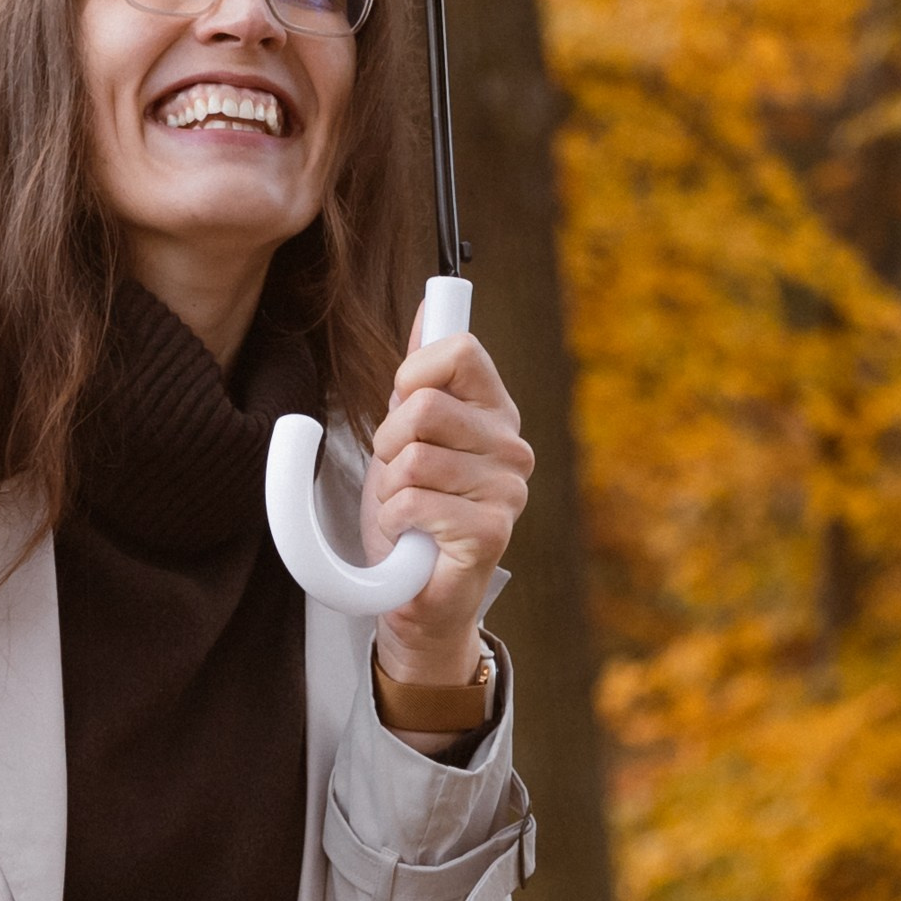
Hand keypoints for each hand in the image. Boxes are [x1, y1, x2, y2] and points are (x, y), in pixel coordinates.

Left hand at [360, 310, 532, 703]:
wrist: (415, 599)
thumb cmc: (411, 517)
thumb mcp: (407, 434)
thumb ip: (423, 374)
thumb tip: (434, 302)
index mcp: (495, 413)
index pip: (460, 350)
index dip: (414, 372)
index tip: (401, 404)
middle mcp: (512, 447)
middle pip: (426, 407)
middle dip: (388, 443)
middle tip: (397, 476)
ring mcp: (508, 490)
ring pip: (414, 459)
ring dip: (389, 490)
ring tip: (406, 513)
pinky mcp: (492, 532)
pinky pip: (413, 503)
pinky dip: (394, 523)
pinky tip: (413, 540)